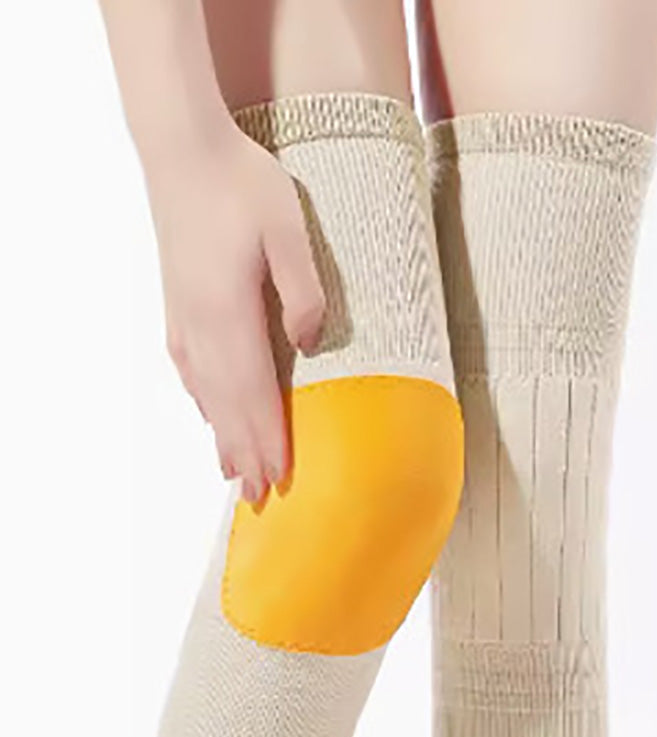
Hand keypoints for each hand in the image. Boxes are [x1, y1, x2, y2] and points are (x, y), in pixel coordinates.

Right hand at [145, 123, 324, 502]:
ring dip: (223, 436)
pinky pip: (192, 370)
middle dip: (246, 454)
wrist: (183, 150)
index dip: (268, 440)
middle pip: (227, 405)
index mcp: (229, 314)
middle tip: (261, 499)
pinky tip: (210, 414)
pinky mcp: (178, 306)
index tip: (281, 480)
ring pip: (206, 393)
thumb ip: (303, 290)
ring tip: (235, 475)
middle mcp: (200, 327)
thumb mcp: (288, 229)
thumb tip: (311, 345)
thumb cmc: (242, 183)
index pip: (254, 394)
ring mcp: (184, 318)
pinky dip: (205, 402)